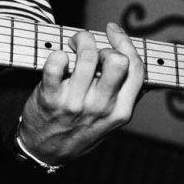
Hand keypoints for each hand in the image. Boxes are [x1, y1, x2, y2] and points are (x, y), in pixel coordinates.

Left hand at [16, 22, 143, 165]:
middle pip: (117, 61)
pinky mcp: (51, 99)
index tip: (112, 30)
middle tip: (90, 48)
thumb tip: (137, 66)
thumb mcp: (110, 122)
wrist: (46, 152)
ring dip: (80, 41)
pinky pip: (56, 65)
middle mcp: (101, 107)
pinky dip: (57, 55)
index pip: (136, 69)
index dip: (125, 42)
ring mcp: (76, 103)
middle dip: (104, 45)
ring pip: (87, 57)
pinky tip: (58, 58)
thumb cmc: (80, 131)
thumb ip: (125, 97)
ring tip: (72, 47)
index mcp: (121, 111)